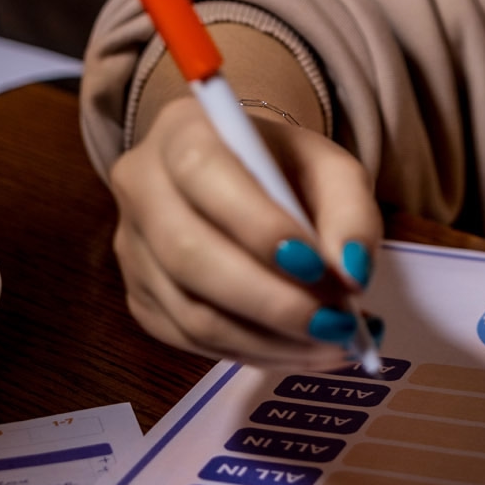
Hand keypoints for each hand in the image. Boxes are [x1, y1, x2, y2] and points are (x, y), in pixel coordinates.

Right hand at [110, 95, 382, 365]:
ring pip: (190, 313)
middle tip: (337, 326)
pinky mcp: (140, 299)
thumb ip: (350, 211)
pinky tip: (303, 352)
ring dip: (270, 341)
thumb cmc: (284, 166)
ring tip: (333, 345)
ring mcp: (131, 249)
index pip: (203, 173)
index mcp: (181, 130)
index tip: (319, 267)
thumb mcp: (330, 167)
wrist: (241, 175)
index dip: (257, 225)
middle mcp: (141, 187)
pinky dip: (254, 354)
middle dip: (270, 301)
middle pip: (189, 254)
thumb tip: (352, 276)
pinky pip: (190, 342)